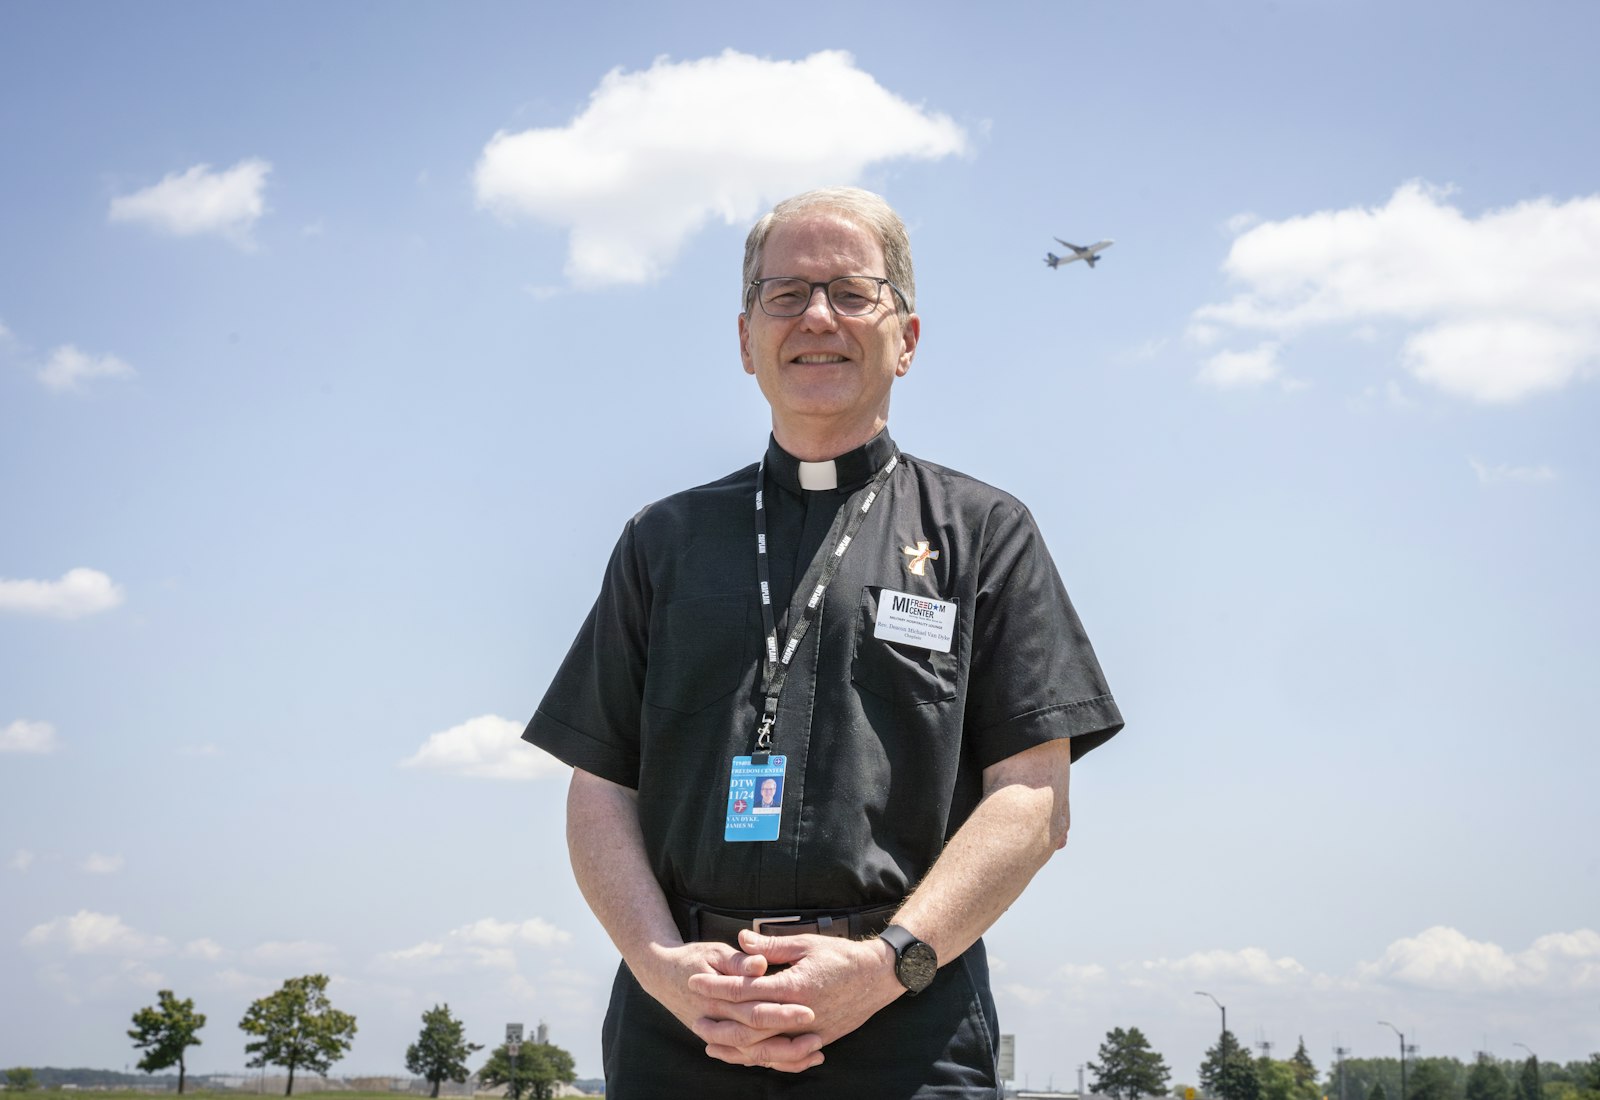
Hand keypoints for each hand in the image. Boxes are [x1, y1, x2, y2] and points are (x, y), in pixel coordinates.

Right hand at [634, 940, 823, 1070]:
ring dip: (784, 1057)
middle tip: (818, 1037)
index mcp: (716, 997)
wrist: (660, 975)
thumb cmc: (692, 959)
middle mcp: (716, 1020)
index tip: (808, 1010)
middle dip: (788, 1041)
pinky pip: (748, 1058)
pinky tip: (798, 1060)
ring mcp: (717, 1034)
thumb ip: (738, 961)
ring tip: (816, 1052)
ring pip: (752, 1054)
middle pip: (755, 1038)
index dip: (780, 1011)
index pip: (752, 1008)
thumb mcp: (713, 951)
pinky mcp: (721, 1040)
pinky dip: (772, 1061)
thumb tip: (760, 964)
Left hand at [685, 931, 904, 1070]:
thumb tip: (741, 939)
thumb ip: (771, 945)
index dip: (718, 987)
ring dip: (734, 1046)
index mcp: (794, 986)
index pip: (746, 990)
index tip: (695, 982)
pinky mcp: (816, 1041)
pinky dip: (760, 1058)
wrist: (878, 978)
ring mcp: (808, 1032)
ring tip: (710, 1042)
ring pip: (764, 1048)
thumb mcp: (806, 944)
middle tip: (694, 1018)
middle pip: (749, 1026)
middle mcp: (799, 1014)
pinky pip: (782, 1056)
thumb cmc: (842, 956)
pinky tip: (744, 1055)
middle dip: (719, 1022)